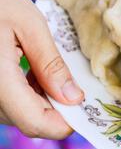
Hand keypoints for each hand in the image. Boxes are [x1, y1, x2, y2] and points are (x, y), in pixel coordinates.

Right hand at [0, 0, 83, 138]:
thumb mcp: (29, 25)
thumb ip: (51, 64)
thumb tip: (73, 98)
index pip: (34, 122)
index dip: (65, 123)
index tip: (85, 108)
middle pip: (28, 121)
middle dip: (57, 110)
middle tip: (75, 87)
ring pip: (17, 115)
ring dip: (42, 102)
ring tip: (52, 74)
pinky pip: (7, 105)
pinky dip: (27, 96)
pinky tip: (34, 74)